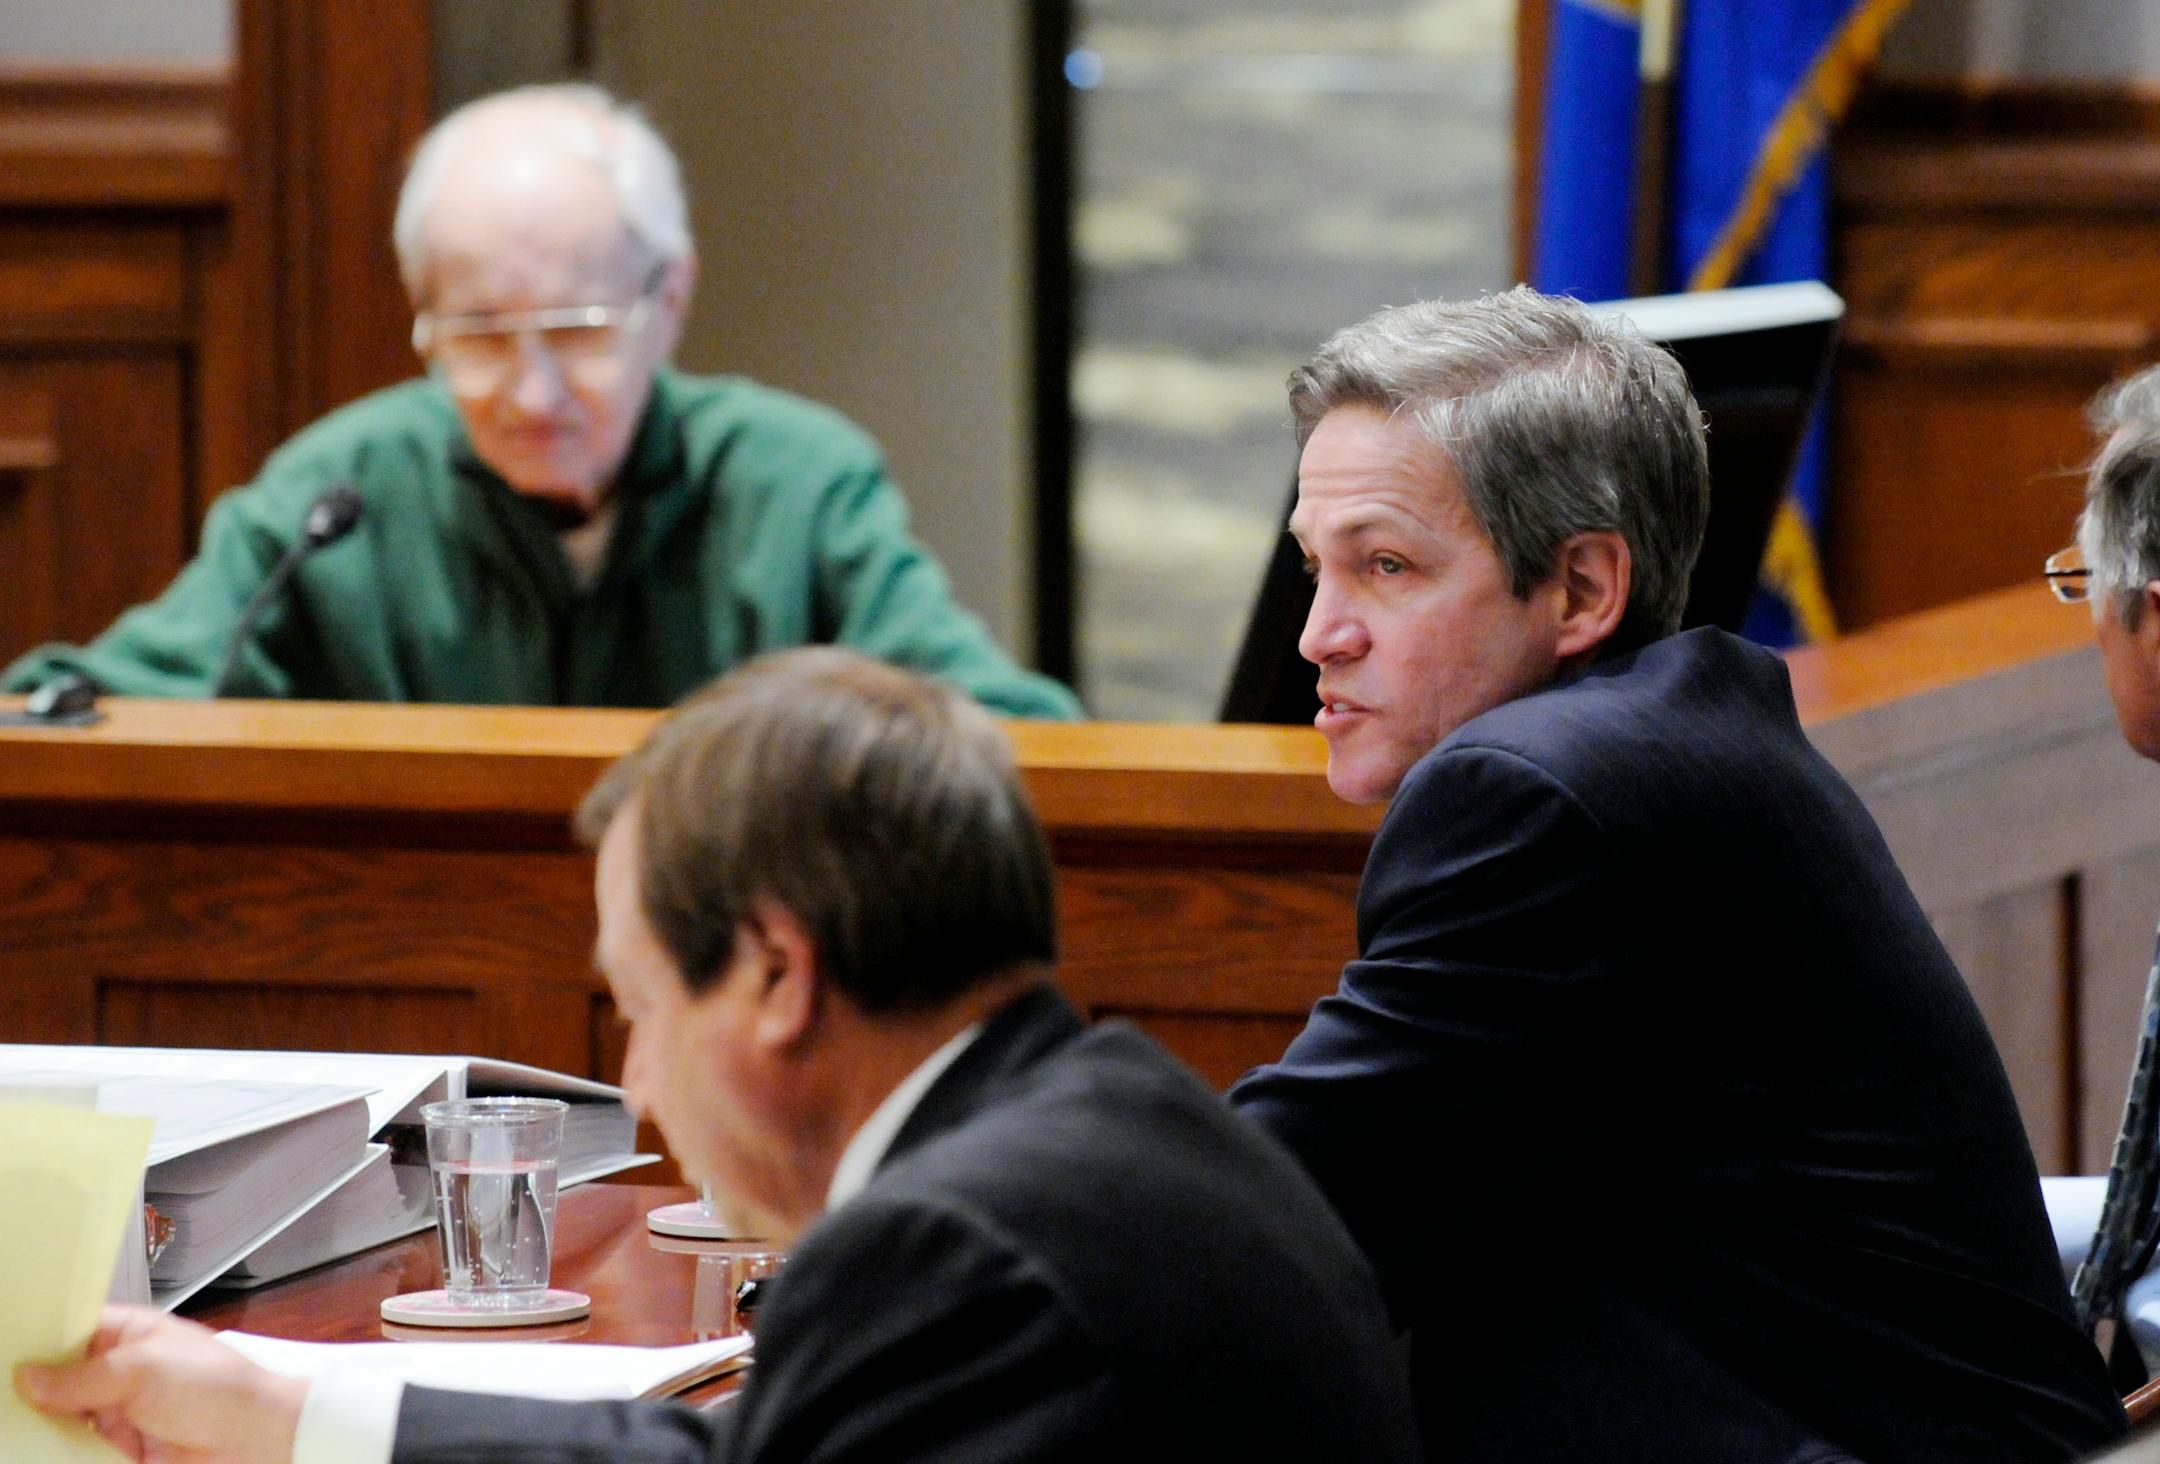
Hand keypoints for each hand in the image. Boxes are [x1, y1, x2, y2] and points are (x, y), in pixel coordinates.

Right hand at [13, 1305, 307, 1463]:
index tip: (5, 1351)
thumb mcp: (144, 1370)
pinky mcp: (120, 1450)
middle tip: (3, 1399)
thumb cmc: (216, 1388)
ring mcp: (118, 1412)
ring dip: (40, 1426)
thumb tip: (25, 1376)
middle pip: (59, 1379)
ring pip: (63, 1418)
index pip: (70, 1329)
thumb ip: (82, 1376)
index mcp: (129, 1334)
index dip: (37, 1340)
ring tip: (11, 1428)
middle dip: (32, 1390)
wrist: (258, 1440)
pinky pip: (78, 1450)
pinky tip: (35, 1450)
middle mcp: (119, 1372)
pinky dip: (60, 1452)